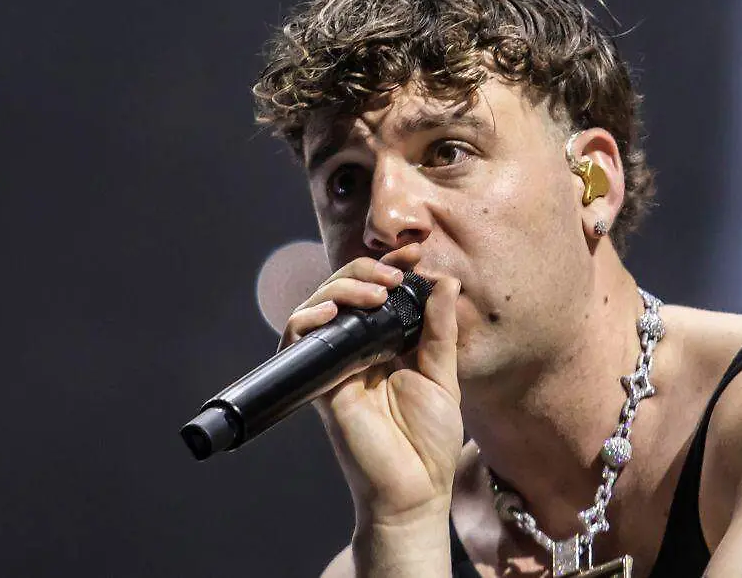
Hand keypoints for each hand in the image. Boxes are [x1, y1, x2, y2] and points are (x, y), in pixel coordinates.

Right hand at [281, 243, 462, 525]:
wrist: (414, 491)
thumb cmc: (430, 442)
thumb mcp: (443, 376)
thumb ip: (440, 329)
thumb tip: (444, 281)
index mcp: (387, 345)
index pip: (378, 292)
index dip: (390, 265)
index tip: (414, 250)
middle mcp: (357, 350)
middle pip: (343, 291)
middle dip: (366, 269)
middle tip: (395, 271)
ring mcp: (335, 365)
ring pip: (318, 307)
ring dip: (342, 287)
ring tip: (375, 291)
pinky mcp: (318, 384)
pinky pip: (298, 342)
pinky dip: (308, 319)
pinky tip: (333, 313)